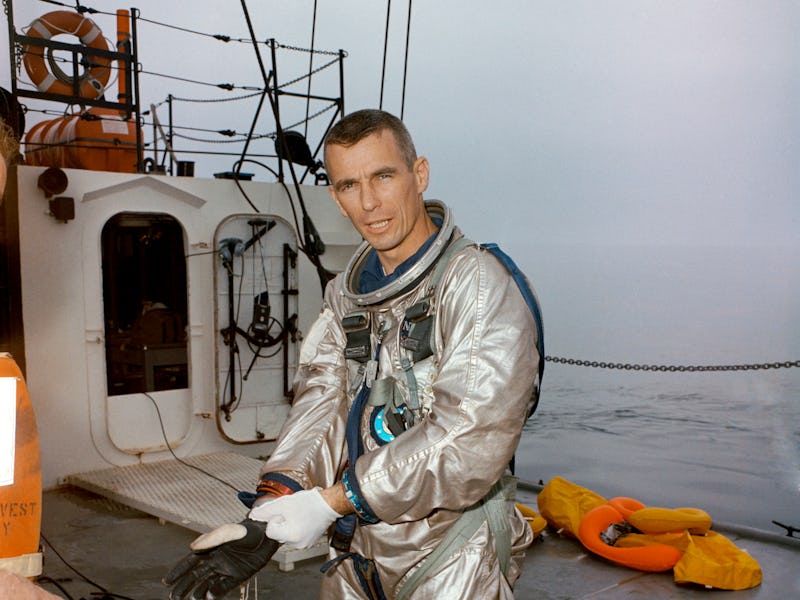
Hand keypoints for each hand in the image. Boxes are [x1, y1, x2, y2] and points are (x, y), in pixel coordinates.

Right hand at [164, 519, 278, 599]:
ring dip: (197, 592)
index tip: (167, 581)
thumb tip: (191, 547)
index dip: (178, 571)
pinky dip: (216, 593)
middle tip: (174, 597)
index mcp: (211, 549)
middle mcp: (216, 561)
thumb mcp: (228, 531)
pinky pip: (224, 587)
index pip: (190, 562)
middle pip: (196, 576)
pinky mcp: (238, 576)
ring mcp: (227, 569)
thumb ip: (211, 539)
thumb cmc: (246, 530)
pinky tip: (208, 598)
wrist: (267, 534)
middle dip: (184, 586)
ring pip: (207, 584)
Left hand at [249, 487, 341, 548]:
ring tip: (298, 516)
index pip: (269, 532)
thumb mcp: (284, 503)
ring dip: (287, 526)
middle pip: (277, 535)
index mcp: (291, 536)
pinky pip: (293, 537)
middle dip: (280, 523)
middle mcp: (297, 545)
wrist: (328, 504)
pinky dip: (294, 529)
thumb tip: (253, 516)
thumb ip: (266, 511)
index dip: (275, 520)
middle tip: (291, 513)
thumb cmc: (309, 503)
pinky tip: (302, 520)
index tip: (285, 513)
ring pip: (284, 536)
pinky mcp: (307, 543)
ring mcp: (303, 545)